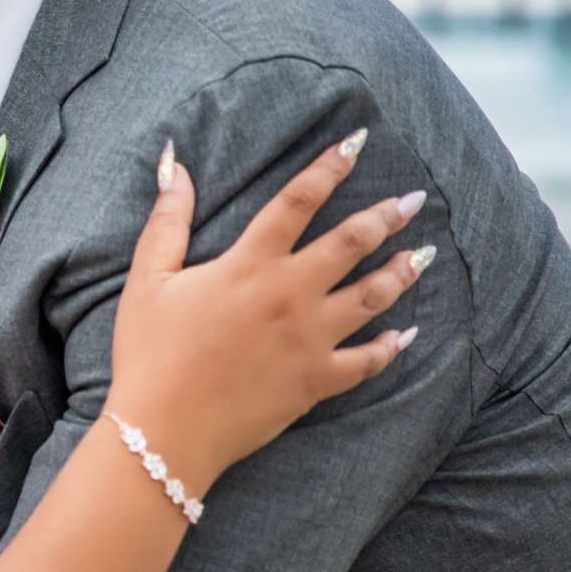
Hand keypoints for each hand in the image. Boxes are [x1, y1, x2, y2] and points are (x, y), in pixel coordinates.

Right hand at [107, 128, 429, 483]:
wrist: (165, 428)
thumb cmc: (149, 352)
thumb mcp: (148, 278)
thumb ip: (167, 219)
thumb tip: (172, 162)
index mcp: (249, 264)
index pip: (298, 200)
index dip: (329, 167)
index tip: (357, 143)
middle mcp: (289, 294)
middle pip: (350, 243)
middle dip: (385, 216)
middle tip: (413, 199)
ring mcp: (309, 339)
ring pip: (371, 297)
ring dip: (400, 272)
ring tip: (423, 255)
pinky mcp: (315, 381)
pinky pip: (367, 362)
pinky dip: (391, 347)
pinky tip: (407, 334)